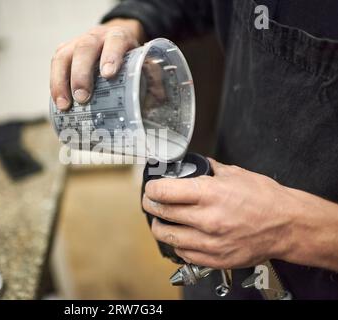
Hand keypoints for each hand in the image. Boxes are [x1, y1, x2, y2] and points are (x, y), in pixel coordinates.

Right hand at [50, 18, 144, 109]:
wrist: (113, 41)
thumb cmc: (128, 58)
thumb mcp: (143, 62)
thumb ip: (151, 76)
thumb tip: (159, 97)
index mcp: (119, 37)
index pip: (115, 41)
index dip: (111, 56)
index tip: (108, 74)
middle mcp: (96, 37)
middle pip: (84, 48)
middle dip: (81, 74)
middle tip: (83, 98)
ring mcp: (76, 43)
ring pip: (63, 56)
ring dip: (61, 81)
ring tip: (65, 105)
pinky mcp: (64, 52)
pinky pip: (55, 64)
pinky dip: (54, 83)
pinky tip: (58, 101)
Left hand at [142, 158, 295, 268]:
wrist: (288, 226)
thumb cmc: (266, 200)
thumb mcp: (236, 174)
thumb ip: (210, 169)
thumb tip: (195, 166)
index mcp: (210, 194)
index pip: (163, 192)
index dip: (152, 189)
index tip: (151, 188)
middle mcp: (207, 219)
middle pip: (161, 213)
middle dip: (150, 205)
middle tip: (150, 202)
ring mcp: (210, 242)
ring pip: (168, 237)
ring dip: (160, 227)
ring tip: (161, 221)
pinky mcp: (215, 258)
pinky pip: (184, 253)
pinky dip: (177, 244)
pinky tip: (181, 236)